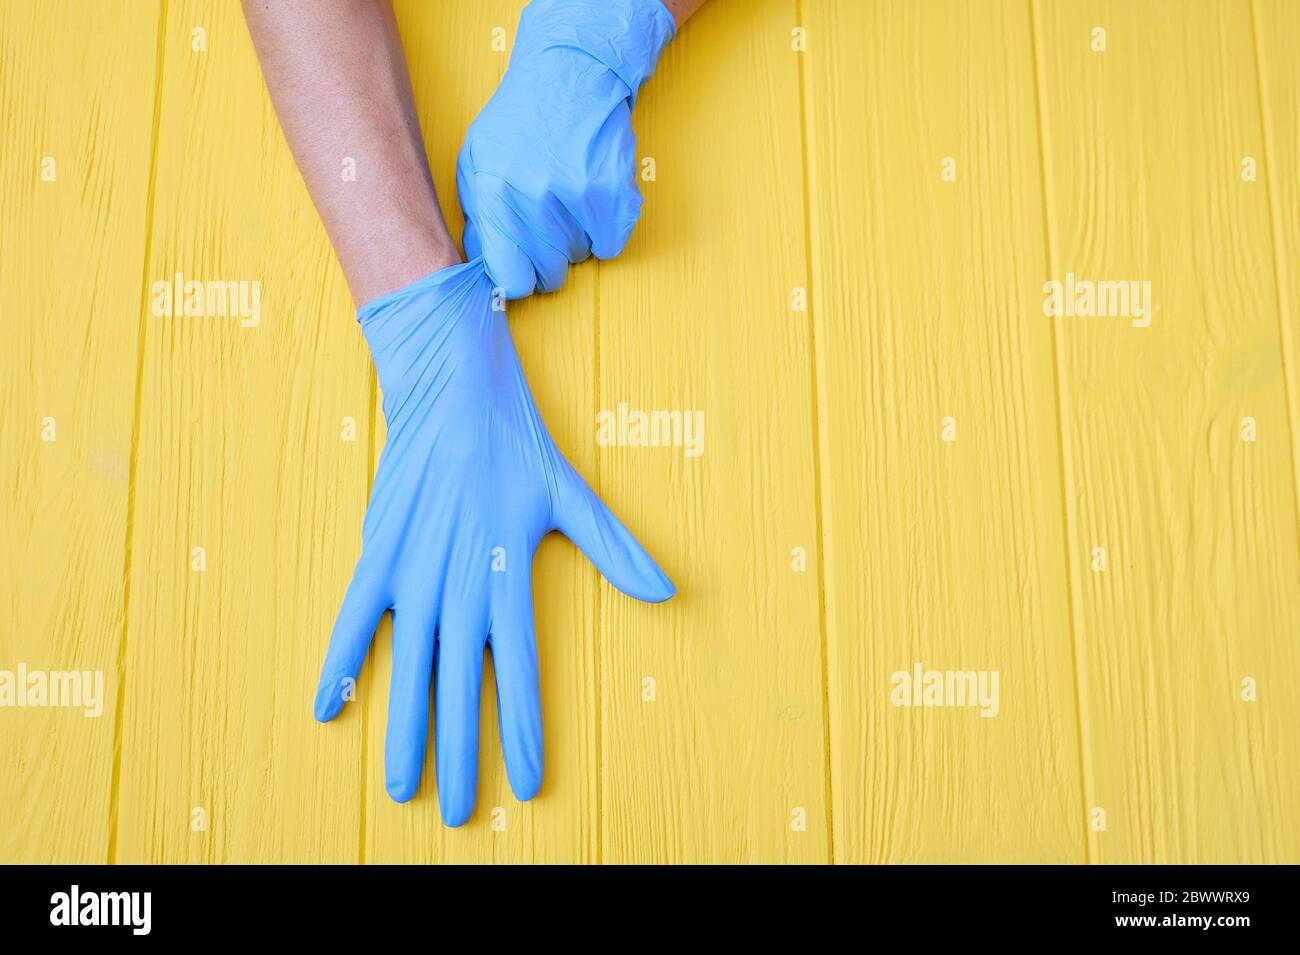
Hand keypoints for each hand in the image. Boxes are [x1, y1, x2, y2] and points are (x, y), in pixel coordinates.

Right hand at [314, 260, 674, 826]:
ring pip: (410, 666)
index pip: (518, 671)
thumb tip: (669, 590)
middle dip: (461, 752)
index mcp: (508, 573)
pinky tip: (326, 709)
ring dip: (405, 728)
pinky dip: (341, 662)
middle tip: (458, 813)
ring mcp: (414, 569)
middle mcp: (460, 582)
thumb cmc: (517, 439)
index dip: (521, 729)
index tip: (524, 782)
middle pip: (460, 685)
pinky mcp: (379, 550)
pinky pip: (356, 617)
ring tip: (403, 787)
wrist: (451, 383)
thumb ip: (616, 549)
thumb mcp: (572, 493)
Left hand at [456, 0, 675, 298]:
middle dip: (549, 258)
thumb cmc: (521, 121)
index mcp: (493, 194)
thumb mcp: (477, 161)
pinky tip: (592, 197)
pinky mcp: (613, 193)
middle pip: (549, 275)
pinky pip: (612, 245)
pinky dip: (606, 229)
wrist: (572, 72)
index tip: (523, 268)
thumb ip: (478, 217)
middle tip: (548, 223)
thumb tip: (487, 268)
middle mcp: (533, 199)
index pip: (510, 278)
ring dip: (576, 238)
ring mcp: (576, 196)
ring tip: (568, 195)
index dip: (518, 278)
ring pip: (580, 258)